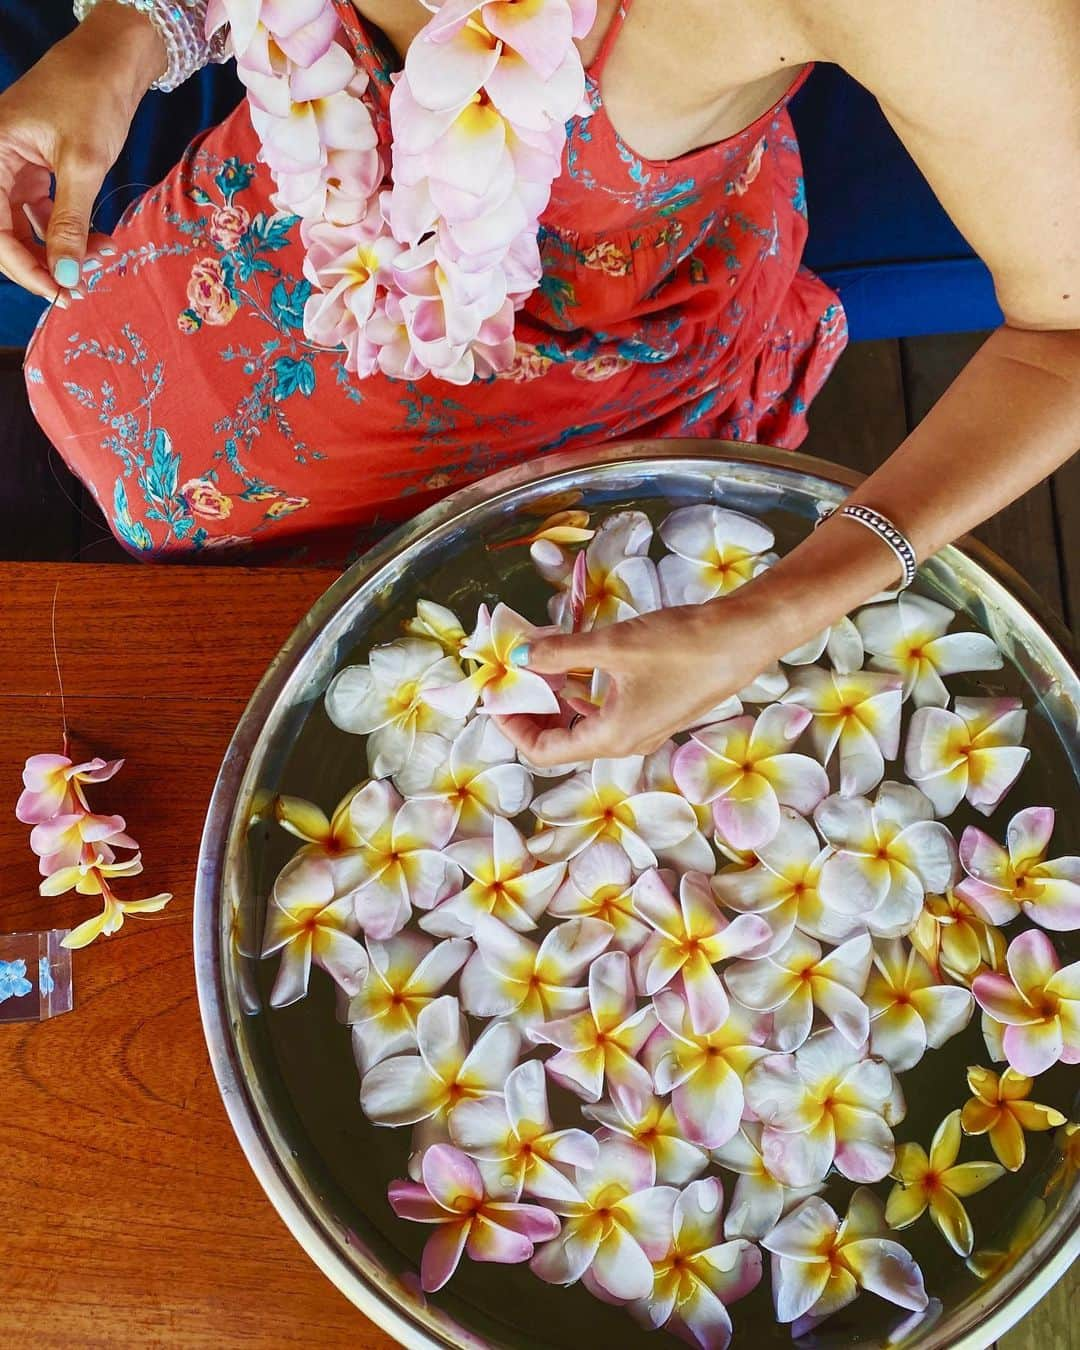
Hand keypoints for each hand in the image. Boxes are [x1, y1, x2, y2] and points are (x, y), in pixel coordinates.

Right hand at [0, 3, 164, 300]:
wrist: (114, 60)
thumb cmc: (92, 96)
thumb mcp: (82, 164)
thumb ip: (70, 223)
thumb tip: (64, 276)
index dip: (22, 266)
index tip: (57, 292)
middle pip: (5, 231)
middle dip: (40, 262)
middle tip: (76, 289)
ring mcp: (15, 167)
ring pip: (26, 225)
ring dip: (60, 249)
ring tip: (98, 262)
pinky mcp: (38, 170)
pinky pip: (45, 212)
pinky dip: (70, 231)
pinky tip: (98, 243)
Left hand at [495, 589, 790, 765]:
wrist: (744, 638)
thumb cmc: (682, 646)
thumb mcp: (613, 645)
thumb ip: (560, 652)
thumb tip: (518, 654)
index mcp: (611, 738)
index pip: (543, 751)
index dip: (512, 725)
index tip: (496, 693)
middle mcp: (625, 743)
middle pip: (560, 741)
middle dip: (531, 709)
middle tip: (513, 674)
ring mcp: (643, 729)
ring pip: (583, 724)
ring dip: (556, 698)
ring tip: (540, 662)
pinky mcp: (656, 710)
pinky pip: (605, 711)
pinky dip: (582, 691)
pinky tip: (576, 662)